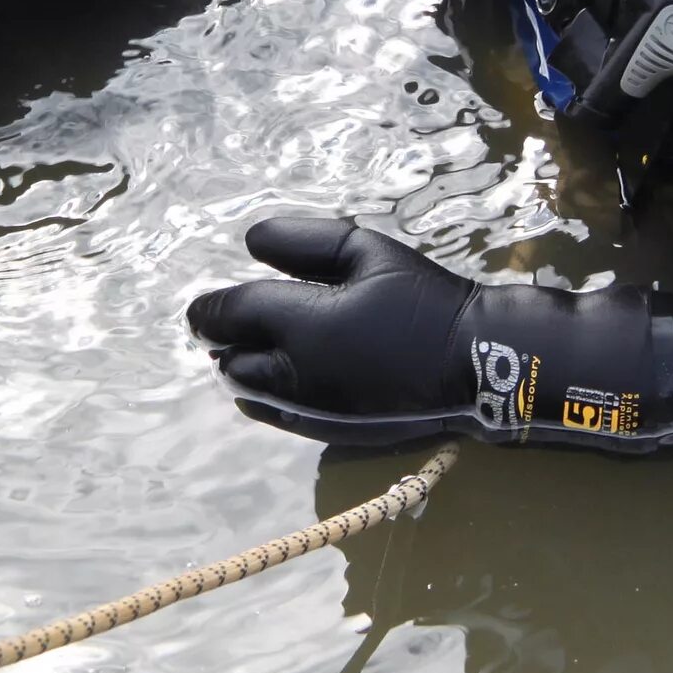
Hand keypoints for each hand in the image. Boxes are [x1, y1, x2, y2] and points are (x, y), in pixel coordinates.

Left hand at [184, 217, 672, 449]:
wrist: (475, 365)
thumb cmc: (424, 298)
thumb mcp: (365, 251)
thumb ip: (302, 243)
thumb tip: (249, 241)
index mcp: (299, 324)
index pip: (230, 315)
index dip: (208, 308)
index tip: (197, 304)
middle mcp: (294, 374)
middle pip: (231, 357)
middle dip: (221, 337)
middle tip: (217, 321)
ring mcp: (312, 409)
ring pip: (249, 391)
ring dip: (240, 367)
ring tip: (242, 348)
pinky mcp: (330, 432)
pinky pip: (275, 416)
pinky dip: (260, 398)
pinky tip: (264, 386)